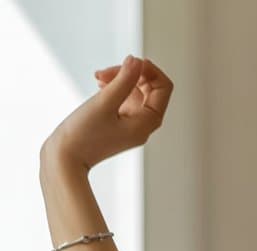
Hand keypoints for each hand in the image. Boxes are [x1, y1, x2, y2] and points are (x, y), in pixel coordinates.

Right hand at [40, 55, 173, 174]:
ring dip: (119, 78)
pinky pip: (125, 98)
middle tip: (103, 74)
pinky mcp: (120, 122)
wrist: (67, 159)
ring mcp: (133, 124)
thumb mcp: (105, 103)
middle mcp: (144, 124)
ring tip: (97, 78)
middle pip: (149, 87)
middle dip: (130, 73)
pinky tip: (100, 83)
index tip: (127, 61)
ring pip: (136, 91)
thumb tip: (136, 61)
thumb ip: (123, 80)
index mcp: (148, 122)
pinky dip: (115, 87)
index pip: (164, 88)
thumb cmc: (84, 135)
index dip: (149, 69)